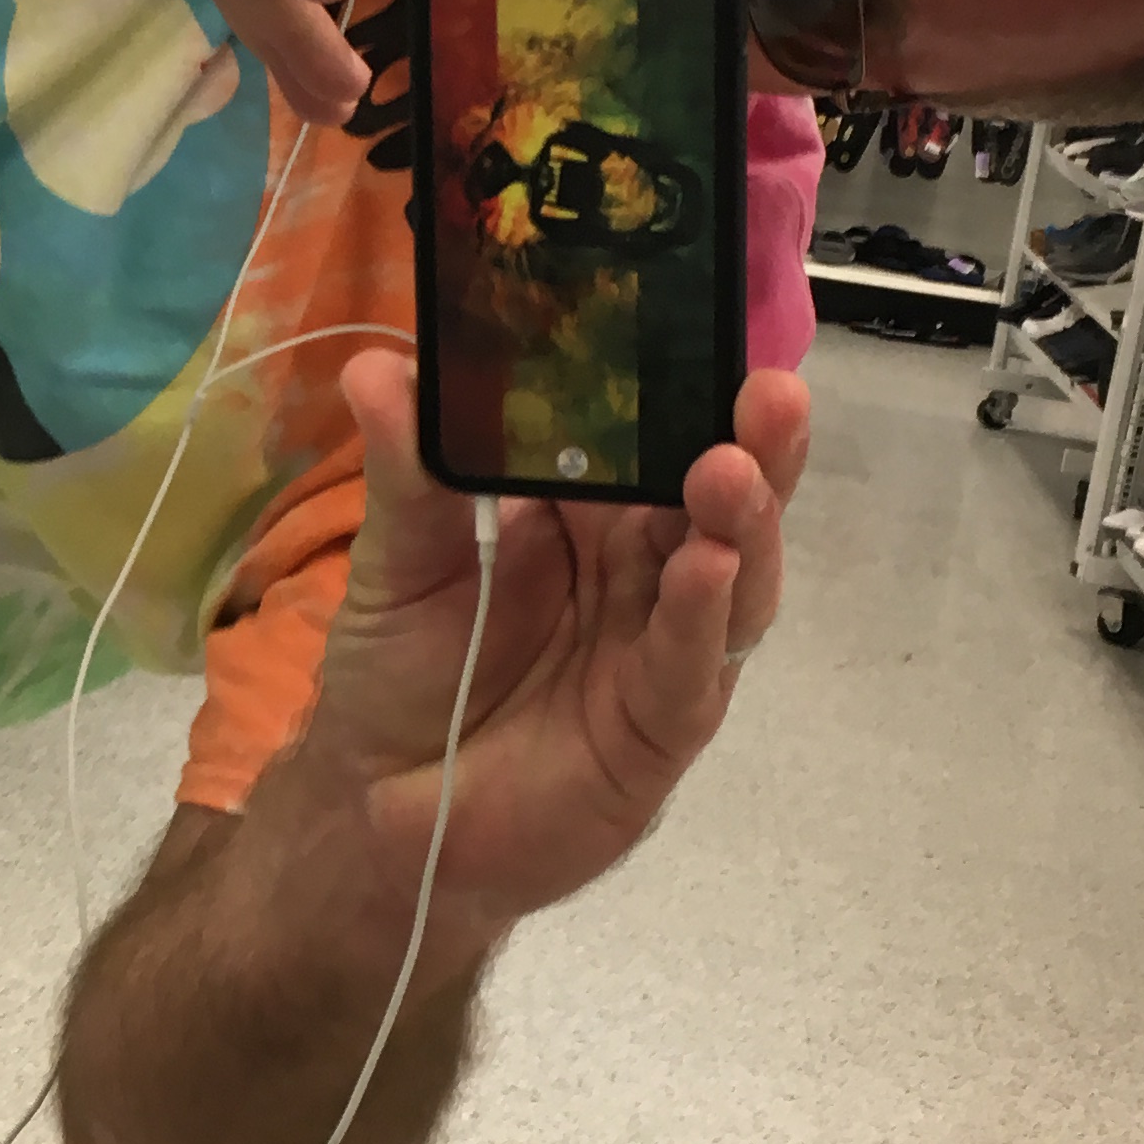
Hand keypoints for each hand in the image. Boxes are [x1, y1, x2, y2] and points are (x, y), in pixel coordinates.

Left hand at [282, 350, 812, 963]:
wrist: (374, 810)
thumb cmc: (398, 676)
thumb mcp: (396, 561)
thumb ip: (407, 471)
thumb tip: (377, 366)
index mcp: (587, 518)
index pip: (656, 441)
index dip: (689, 393)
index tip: (712, 332)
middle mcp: (640, 575)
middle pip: (716, 500)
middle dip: (749, 446)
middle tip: (769, 392)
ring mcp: (659, 651)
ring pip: (730, 578)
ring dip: (743, 522)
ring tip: (735, 469)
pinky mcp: (659, 729)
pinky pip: (691, 667)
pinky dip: (702, 615)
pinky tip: (710, 566)